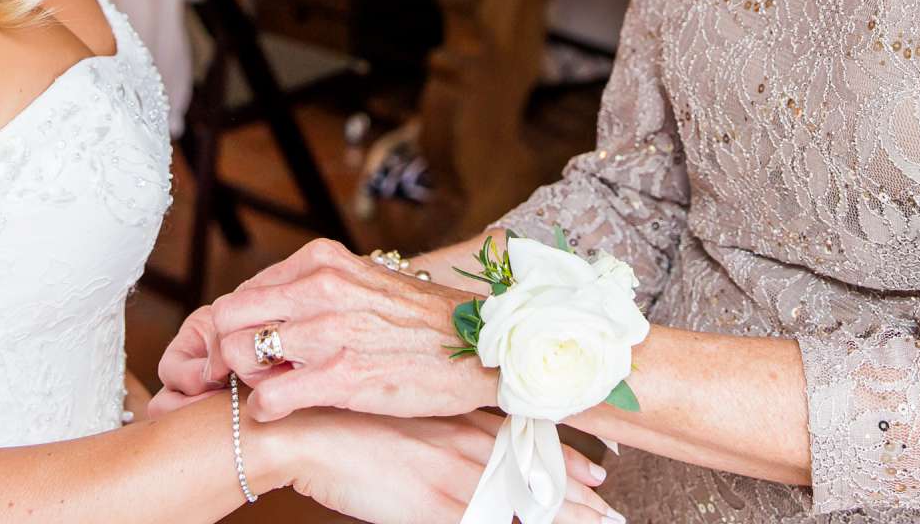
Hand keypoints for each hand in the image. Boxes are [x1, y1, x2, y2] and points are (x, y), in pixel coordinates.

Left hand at [156, 238, 495, 421]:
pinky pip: (270, 398)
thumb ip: (317, 287)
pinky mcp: (342, 377)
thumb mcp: (364, 281)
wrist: (481, 347)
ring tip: (268, 391)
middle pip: (227, 319)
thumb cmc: (422, 321)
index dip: (230, 329)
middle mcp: (320, 288)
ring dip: (244, 380)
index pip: (242, 292)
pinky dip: (265, 409)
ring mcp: (330, 332)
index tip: (235, 353)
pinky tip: (282, 411)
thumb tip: (271, 304)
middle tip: (234, 378)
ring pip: (239, 355)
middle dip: (221, 353)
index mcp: (322, 261)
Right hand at [278, 408, 619, 523]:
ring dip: (562, 516)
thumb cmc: (342, 413)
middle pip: (532, 473)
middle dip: (575, 494)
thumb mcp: (398, 407)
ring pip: (521, 501)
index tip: (598, 469)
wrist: (308, 429)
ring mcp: (451, 476)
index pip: (523, 439)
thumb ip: (431, 422)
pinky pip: (485, 522)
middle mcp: (463, 443)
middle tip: (611, 506)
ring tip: (600, 523)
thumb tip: (446, 434)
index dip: (563, 457)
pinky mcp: (432, 506)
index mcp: (454, 418)